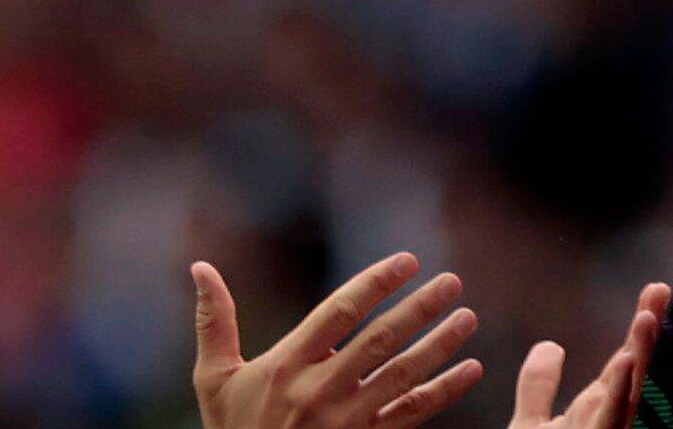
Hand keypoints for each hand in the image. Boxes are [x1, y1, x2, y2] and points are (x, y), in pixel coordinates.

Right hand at [189, 255, 481, 428]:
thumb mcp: (214, 380)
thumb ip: (214, 322)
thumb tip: (200, 267)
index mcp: (285, 368)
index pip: (338, 313)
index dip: (375, 283)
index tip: (408, 261)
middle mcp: (317, 392)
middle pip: (378, 342)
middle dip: (418, 309)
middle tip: (452, 281)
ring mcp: (344, 422)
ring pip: (400, 377)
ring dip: (439, 346)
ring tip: (467, 317)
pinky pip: (411, 415)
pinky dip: (444, 392)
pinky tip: (472, 369)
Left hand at [512, 286, 668, 428]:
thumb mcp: (530, 424)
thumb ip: (538, 387)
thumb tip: (549, 345)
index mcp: (598, 409)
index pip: (626, 359)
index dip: (639, 328)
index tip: (653, 291)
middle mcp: (610, 417)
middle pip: (636, 369)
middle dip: (650, 331)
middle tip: (661, 289)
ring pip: (632, 390)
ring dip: (643, 354)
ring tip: (648, 317)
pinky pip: (613, 417)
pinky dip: (621, 390)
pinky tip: (627, 360)